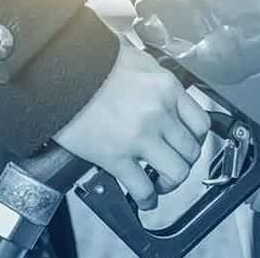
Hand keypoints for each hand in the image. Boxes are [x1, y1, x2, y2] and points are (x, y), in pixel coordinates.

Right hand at [53, 40, 210, 209]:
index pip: (200, 122)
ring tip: (160, 184)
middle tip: (174, 164)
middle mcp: (159, 113)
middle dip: (184, 162)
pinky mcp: (116, 156)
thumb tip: (157, 89)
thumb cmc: (90, 61)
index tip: (189, 143)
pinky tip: (145, 199)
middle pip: (190, 150)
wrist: (59, 71)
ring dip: (170, 183)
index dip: (196, 139)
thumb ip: (153, 78)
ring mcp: (139, 137)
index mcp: (166, 88)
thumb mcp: (135, 59)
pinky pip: (142, 187)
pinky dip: (147, 199)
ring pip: (176, 173)